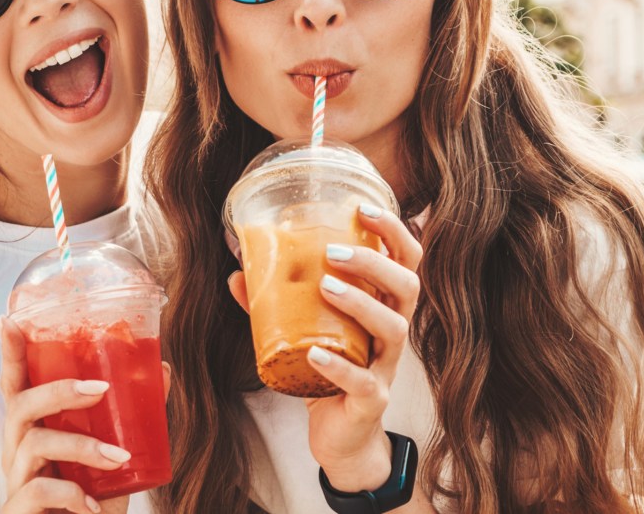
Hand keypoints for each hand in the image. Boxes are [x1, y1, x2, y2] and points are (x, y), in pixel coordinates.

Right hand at [0, 316, 170, 513]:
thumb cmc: (92, 498)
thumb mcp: (113, 455)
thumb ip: (133, 418)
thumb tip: (161, 370)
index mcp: (34, 429)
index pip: (16, 385)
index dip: (10, 354)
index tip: (10, 321)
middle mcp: (17, 450)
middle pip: (20, 405)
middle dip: (59, 390)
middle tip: (101, 389)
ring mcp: (16, 480)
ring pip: (35, 443)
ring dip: (81, 446)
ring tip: (118, 458)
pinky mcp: (20, 510)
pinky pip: (38, 490)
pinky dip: (72, 494)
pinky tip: (93, 506)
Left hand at [228, 204, 421, 492]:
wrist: (342, 435)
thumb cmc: (331, 370)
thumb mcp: (306, 329)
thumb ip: (276, 302)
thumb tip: (237, 271)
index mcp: (384, 305)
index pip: (405, 259)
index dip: (392, 230)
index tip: (362, 207)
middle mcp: (393, 332)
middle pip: (407, 287)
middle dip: (375, 262)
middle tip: (334, 251)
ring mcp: (386, 367)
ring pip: (393, 329)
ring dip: (360, 303)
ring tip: (325, 287)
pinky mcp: (371, 400)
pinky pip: (364, 382)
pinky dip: (339, 367)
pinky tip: (314, 355)